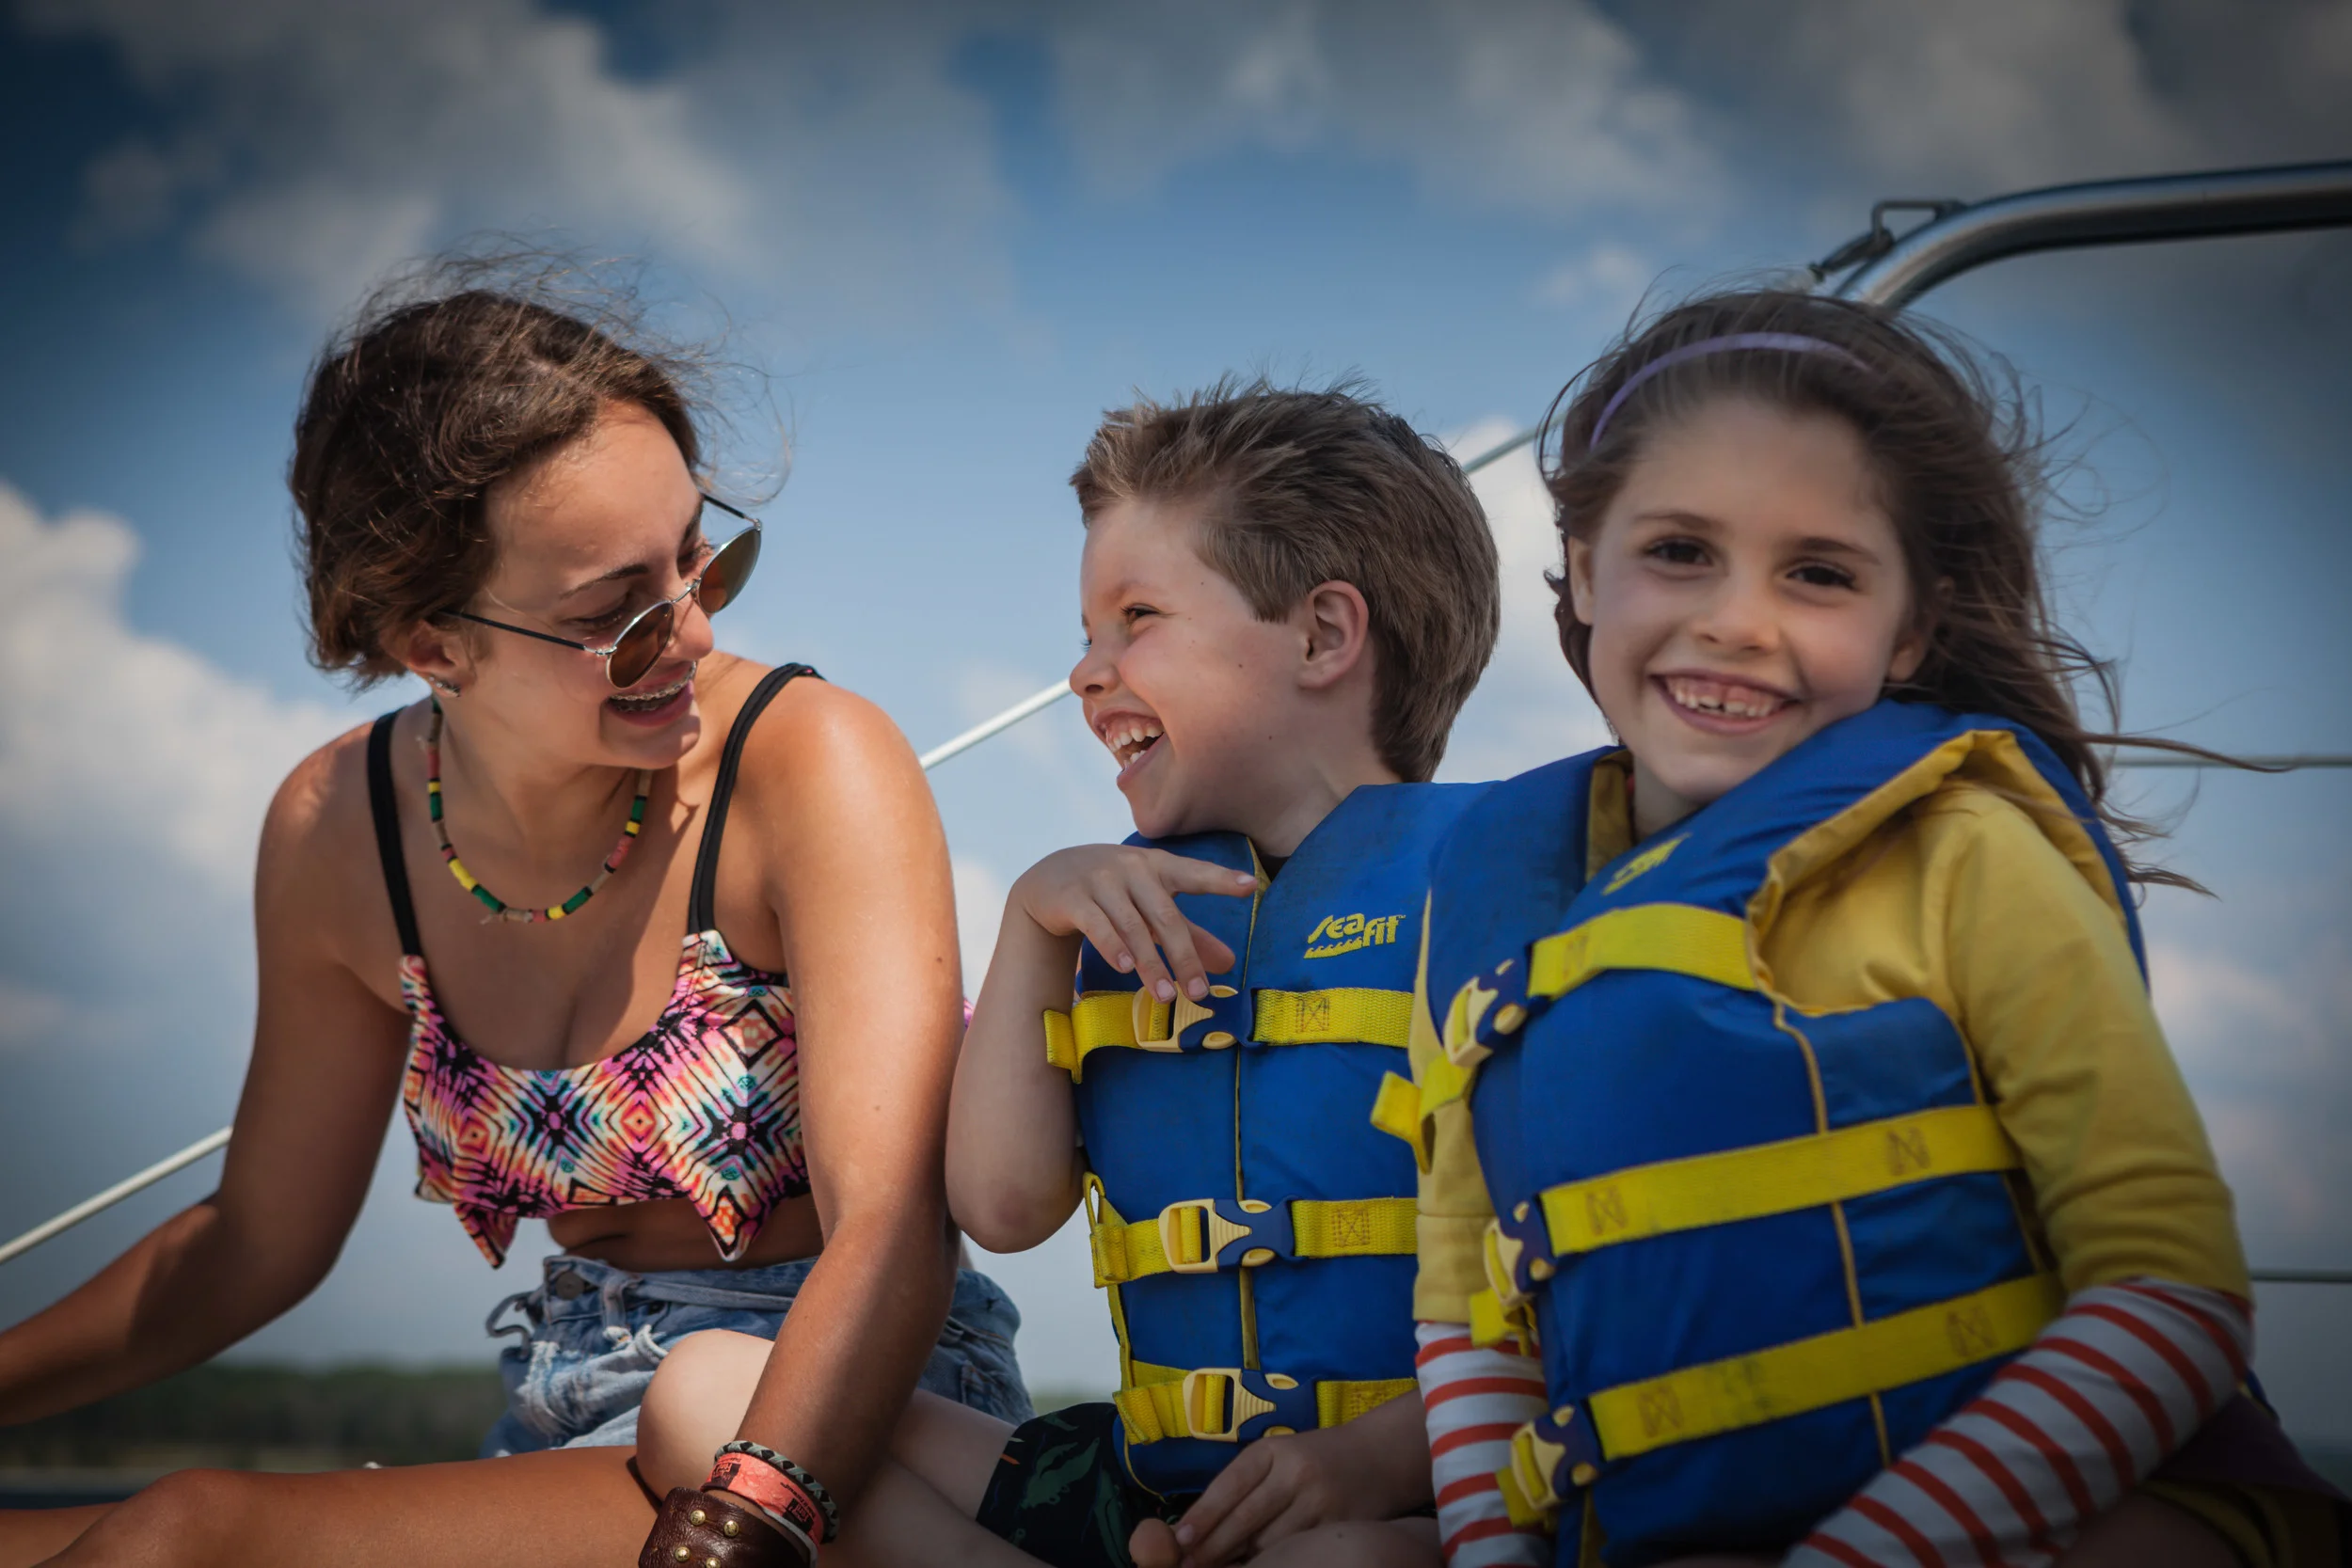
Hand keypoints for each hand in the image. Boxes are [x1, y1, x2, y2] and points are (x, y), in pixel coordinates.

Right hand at [1010, 845, 1255, 1004]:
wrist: (1051, 877)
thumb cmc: (1115, 891)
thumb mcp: (1153, 905)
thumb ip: (1190, 932)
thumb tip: (1229, 963)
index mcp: (1158, 866)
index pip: (1194, 874)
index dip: (1221, 879)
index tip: (1249, 886)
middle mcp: (1132, 869)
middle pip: (1165, 916)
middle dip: (1184, 956)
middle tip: (1199, 992)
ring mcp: (1101, 880)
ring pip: (1132, 926)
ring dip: (1151, 963)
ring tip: (1166, 995)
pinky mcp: (1073, 897)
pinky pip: (1096, 925)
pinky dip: (1112, 947)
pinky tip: (1126, 969)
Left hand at [1128, 1426, 1380, 1567]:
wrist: (1380, 1457)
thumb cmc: (1316, 1459)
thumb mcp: (1278, 1456)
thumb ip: (1245, 1485)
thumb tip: (1199, 1528)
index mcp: (1273, 1451)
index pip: (1230, 1485)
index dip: (1203, 1516)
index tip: (1180, 1542)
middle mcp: (1296, 1472)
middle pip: (1246, 1518)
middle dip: (1214, 1548)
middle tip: (1190, 1567)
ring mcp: (1321, 1501)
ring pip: (1271, 1543)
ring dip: (1244, 1560)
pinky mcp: (1341, 1526)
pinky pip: (1300, 1551)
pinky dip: (1279, 1561)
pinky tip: (1267, 1566)